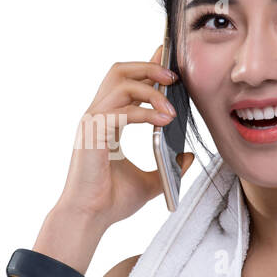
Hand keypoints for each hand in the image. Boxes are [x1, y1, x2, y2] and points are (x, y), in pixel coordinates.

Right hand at [56, 43, 194, 228]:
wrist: (89, 219)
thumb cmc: (110, 201)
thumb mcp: (150, 181)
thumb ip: (168, 167)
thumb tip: (188, 156)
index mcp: (106, 120)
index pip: (125, 80)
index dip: (146, 65)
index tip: (168, 57)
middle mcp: (97, 115)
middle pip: (119, 70)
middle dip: (148, 66)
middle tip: (174, 77)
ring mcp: (92, 121)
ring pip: (120, 83)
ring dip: (150, 89)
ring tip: (171, 106)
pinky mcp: (92, 133)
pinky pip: (121, 110)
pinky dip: (144, 112)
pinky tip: (163, 121)